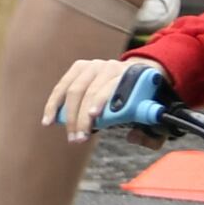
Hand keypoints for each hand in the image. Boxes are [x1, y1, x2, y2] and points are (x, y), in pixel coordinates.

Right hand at [44, 56, 170, 137]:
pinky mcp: (80, 67)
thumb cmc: (145, 100)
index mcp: (130, 75)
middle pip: (89, 90)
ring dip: (68, 115)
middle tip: (79, 139)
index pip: (110, 87)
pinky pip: (63, 86)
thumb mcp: (154, 116)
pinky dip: (53, 104)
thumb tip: (131, 137)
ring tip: (70, 136)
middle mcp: (110, 66)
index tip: (93, 118)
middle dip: (81, 118)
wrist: (140, 74)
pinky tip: (48, 120)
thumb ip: (152, 134)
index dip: (100, 101)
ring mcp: (93, 65)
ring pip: (73, 90)